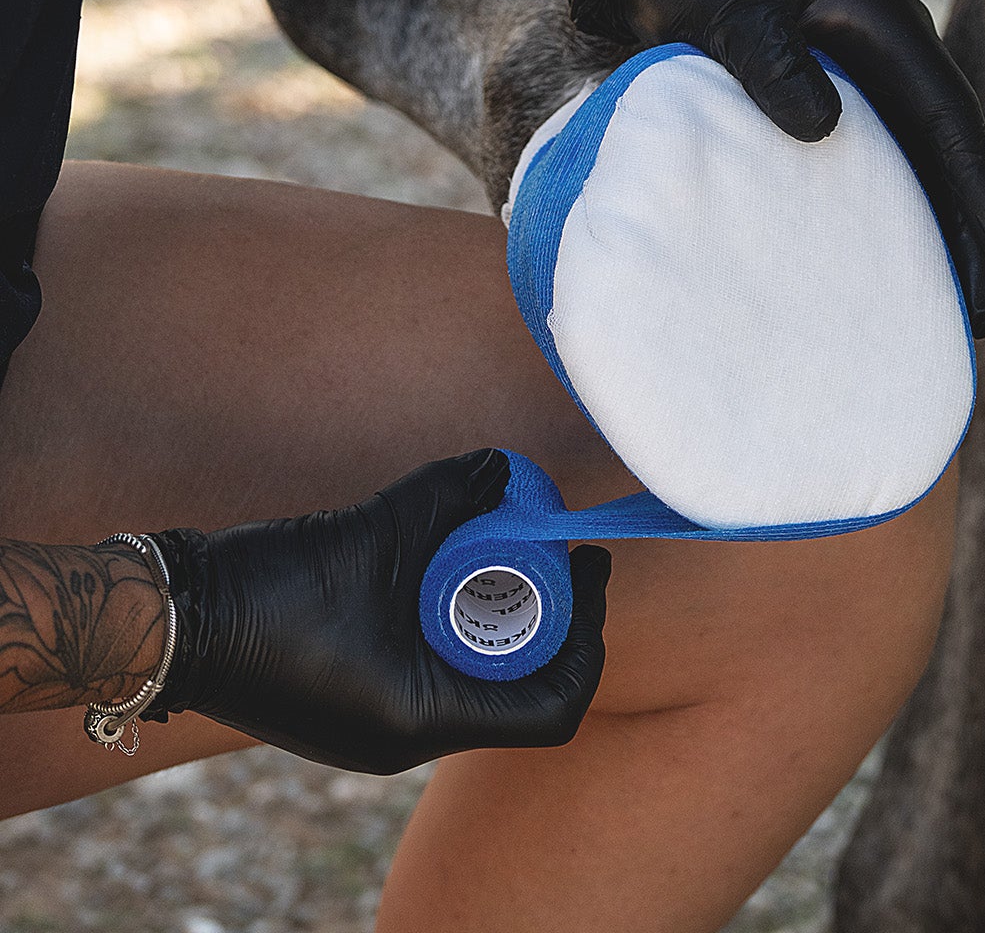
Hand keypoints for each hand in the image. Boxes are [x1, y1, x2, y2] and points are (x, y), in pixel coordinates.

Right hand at [146, 450, 609, 771]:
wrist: (176, 621)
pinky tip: (461, 566)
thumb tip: (504, 465)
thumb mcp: (372, 534)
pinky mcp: (361, 700)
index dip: (588, 638)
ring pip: (480, 681)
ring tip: (515, 549)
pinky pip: (438, 669)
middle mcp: (410, 735)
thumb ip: (445, 496)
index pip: (551, 709)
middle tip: (562, 552)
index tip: (591, 568)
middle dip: (553, 620)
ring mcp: (383, 724)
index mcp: (422, 718)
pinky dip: (460, 621)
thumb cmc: (271, 591)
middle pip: (522, 694)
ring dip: (506, 618)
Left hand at [568, 0, 984, 337]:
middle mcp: (892, 54)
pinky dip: (897, 220)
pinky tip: (901, 276)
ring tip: (969, 312)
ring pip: (922, 167)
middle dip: (977, 227)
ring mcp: (869, 81)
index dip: (978, 181)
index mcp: (886, 21)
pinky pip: (881, 170)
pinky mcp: (839, 107)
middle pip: (947, 150)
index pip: (944, 112)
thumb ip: (772, 60)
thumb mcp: (733, 12)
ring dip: (945, 234)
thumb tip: (821, 128)